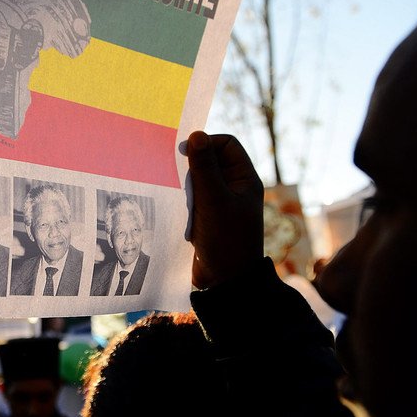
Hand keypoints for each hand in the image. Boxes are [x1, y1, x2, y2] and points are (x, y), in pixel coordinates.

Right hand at [185, 132, 263, 287]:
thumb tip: (196, 134)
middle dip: (192, 163)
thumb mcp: (213, 200)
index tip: (184, 153)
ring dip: (184, 182)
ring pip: (199, 179)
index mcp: (245, 179)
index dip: (207, 143)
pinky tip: (171, 205)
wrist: (226, 282)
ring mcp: (220, 203)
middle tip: (172, 170)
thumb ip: (204, 167)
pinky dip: (181, 198)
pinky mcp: (206, 218)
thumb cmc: (226, 240)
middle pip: (211, 160)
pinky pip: (192, 198)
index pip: (226, 144)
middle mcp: (234, 188)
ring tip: (172, 190)